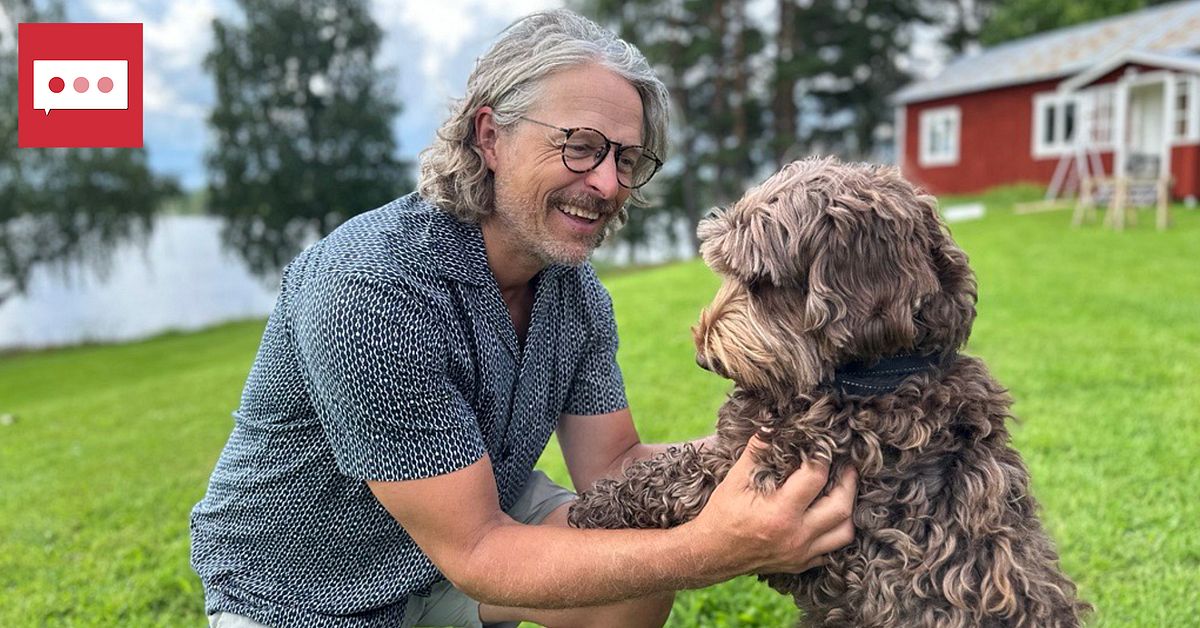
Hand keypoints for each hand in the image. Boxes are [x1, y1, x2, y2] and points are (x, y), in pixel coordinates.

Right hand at [692, 436, 857, 574]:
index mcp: (779, 512)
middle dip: (849, 483)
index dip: (822, 458)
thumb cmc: (721, 515)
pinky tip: (829, 517)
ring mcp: (800, 553)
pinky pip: (832, 550)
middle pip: (841, 507)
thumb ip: (755, 452)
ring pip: (844, 532)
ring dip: (848, 510)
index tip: (823, 448)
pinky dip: (835, 532)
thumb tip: (770, 427)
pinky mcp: (800, 564)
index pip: (815, 478)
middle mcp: (795, 535)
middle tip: (848, 467)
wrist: (711, 553)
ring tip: (843, 491)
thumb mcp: (734, 480)